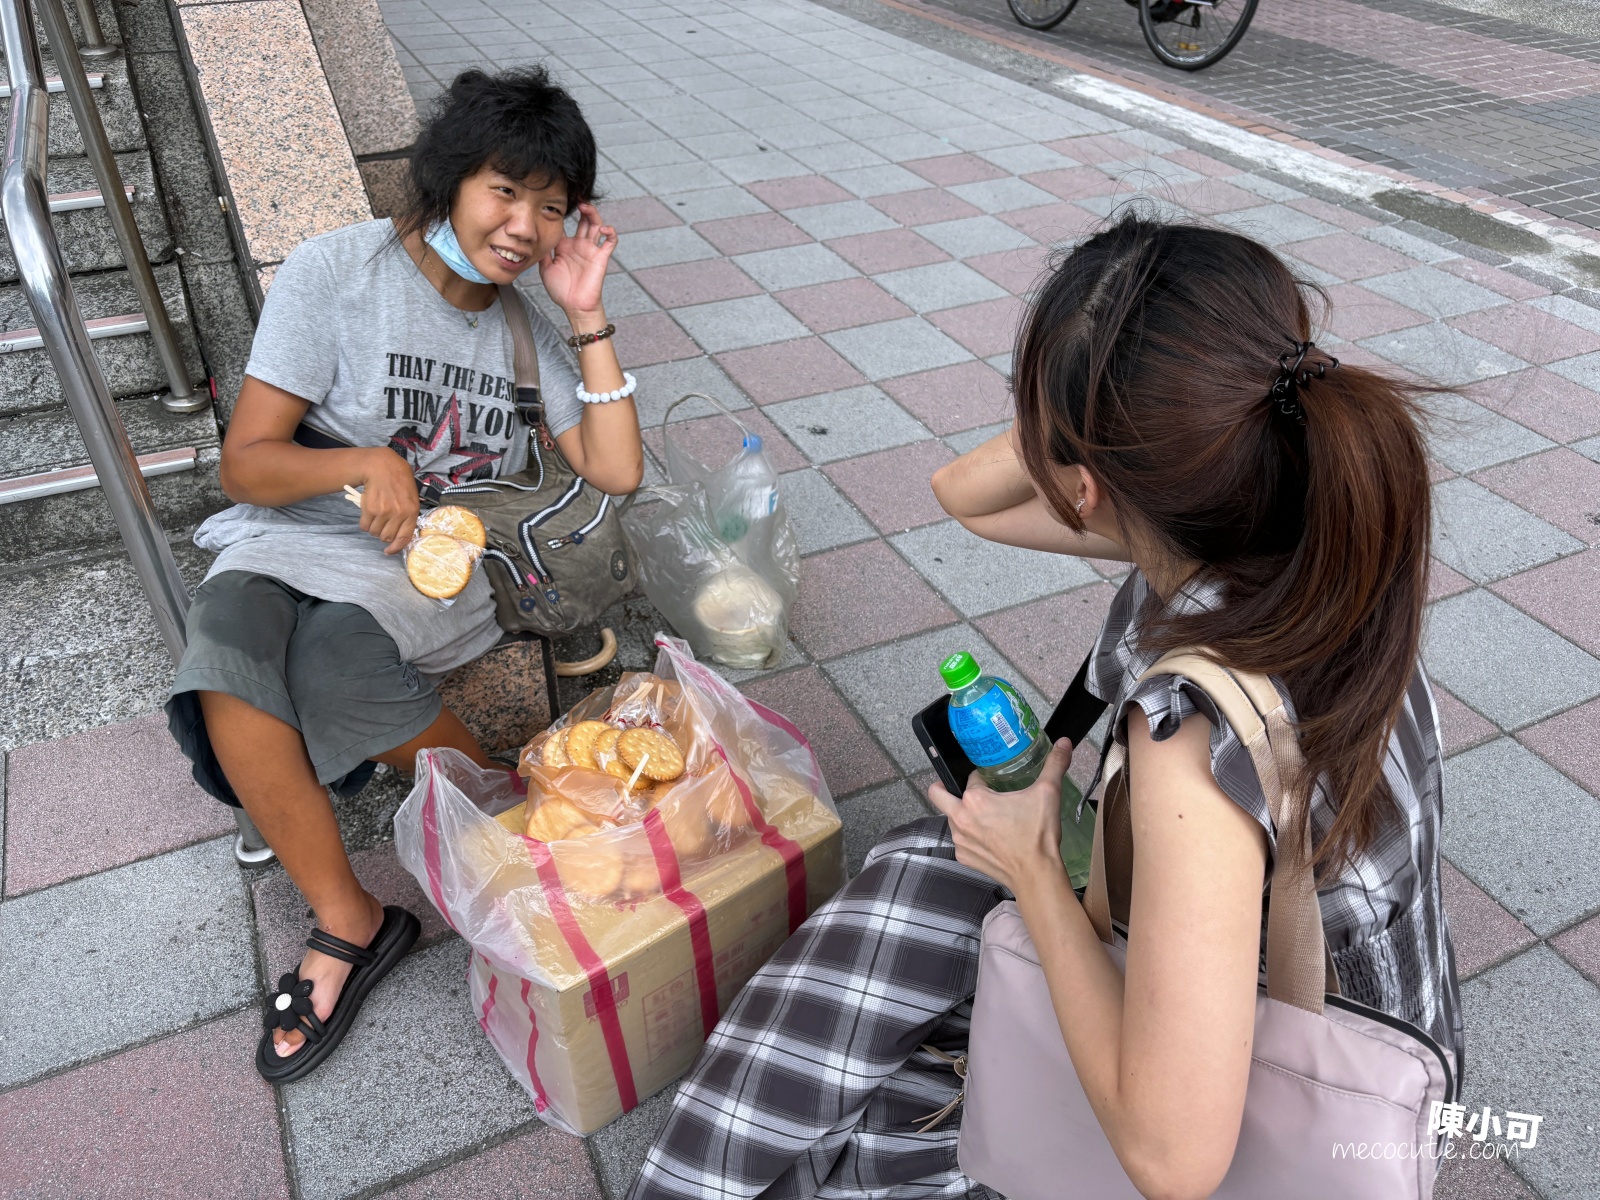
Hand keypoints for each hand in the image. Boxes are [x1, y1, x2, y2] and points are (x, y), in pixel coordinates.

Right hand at [356, 447, 419, 553]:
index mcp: (412, 512)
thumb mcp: (411, 497)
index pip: (404, 538)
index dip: (395, 548)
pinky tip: (368, 513)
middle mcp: (399, 513)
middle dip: (382, 535)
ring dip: (373, 528)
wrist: (382, 466)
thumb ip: (408, 515)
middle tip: (382, 525)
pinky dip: (364, 523)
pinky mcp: (369, 508)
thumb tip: (400, 535)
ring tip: (375, 516)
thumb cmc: (399, 481)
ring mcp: (384, 511)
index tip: (389, 551)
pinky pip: (364, 526)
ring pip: (374, 532)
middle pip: (387, 537)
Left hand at [539, 202, 616, 319]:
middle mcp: (579, 245)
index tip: (558, 200)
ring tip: (586, 206)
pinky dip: (611, 232)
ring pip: (596, 225)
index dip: (563, 212)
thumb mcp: (545, 268)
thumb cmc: (561, 291)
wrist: (574, 306)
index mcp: (565, 246)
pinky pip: (610, 241)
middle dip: (581, 207)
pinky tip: (604, 228)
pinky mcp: (601, 257)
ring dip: (593, 214)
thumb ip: (544, 251)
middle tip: (577, 196)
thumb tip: (536, 236)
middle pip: (583, 220)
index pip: (566, 224)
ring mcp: (591, 249)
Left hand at [926, 738, 1073, 893]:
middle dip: (944, 787)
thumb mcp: (1048, 793)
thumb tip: (1063, 743)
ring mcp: (960, 840)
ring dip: (963, 814)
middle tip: (962, 788)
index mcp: (975, 799)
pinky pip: (960, 841)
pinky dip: (970, 836)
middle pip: (937, 794)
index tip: (992, 780)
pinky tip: (989, 837)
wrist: (1037, 875)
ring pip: (951, 818)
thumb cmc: (1038, 836)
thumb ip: (1054, 764)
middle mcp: (960, 819)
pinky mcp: (964, 858)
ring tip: (986, 816)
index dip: (982, 776)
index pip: (970, 778)